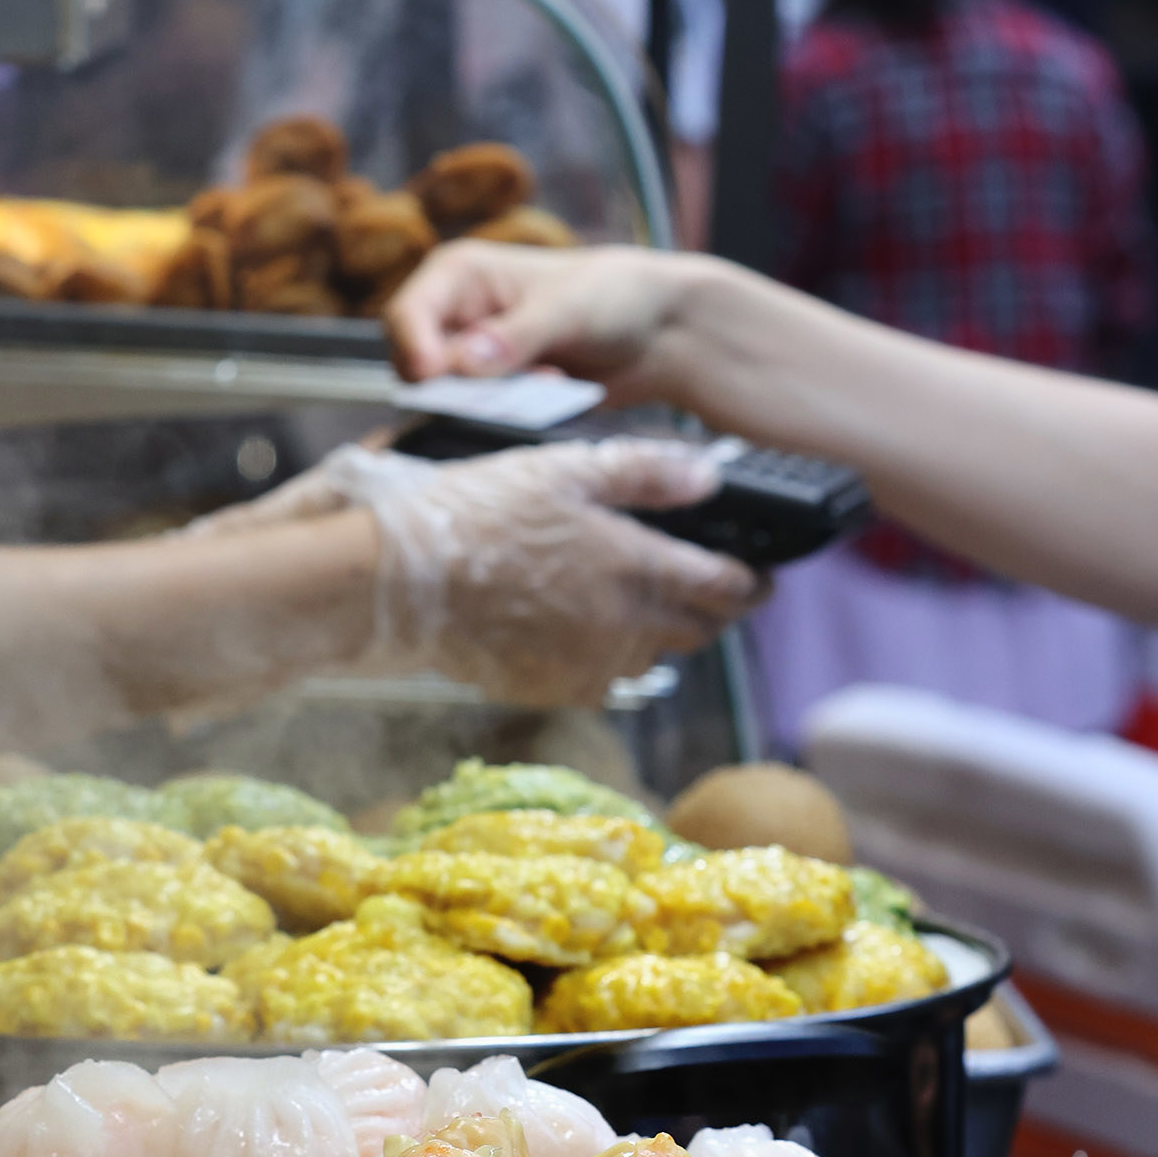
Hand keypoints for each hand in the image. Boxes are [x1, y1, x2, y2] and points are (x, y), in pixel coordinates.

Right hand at [192, 438, 757, 705]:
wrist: (398, 581)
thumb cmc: (475, 513)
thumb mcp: (563, 468)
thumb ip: (644, 472)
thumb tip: (709, 476)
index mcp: (638, 569)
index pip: (725, 587)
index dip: (751, 581)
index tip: (759, 574)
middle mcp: (624, 627)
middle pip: (699, 630)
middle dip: (717, 611)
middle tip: (716, 591)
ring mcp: (586, 665)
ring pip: (654, 660)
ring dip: (665, 636)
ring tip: (655, 609)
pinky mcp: (546, 687)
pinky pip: (602, 682)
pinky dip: (612, 660)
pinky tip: (594, 635)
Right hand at [382, 242, 700, 402]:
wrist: (658, 331)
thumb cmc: (614, 296)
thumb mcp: (569, 309)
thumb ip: (517, 337)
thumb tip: (463, 363)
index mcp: (458, 275)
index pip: (406, 315)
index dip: (413, 349)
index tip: (435, 379)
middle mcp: (454, 314)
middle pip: (416, 364)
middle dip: (460, 383)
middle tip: (520, 378)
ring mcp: (471, 356)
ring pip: (446, 397)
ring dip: (492, 399)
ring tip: (547, 380)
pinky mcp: (492, 390)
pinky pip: (479, 414)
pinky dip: (511, 410)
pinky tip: (553, 388)